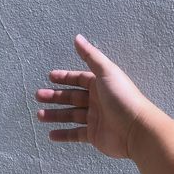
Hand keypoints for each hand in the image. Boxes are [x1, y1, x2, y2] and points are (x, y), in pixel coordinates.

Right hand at [36, 34, 148, 157]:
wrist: (135, 129)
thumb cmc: (122, 98)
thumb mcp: (107, 72)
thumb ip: (91, 56)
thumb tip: (77, 38)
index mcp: (100, 85)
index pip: (79, 79)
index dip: (65, 77)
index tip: (50, 77)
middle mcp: (97, 101)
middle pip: (72, 97)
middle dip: (55, 96)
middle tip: (39, 96)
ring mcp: (95, 119)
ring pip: (71, 116)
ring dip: (55, 115)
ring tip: (40, 115)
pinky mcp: (94, 135)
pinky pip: (76, 135)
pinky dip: (64, 135)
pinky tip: (51, 134)